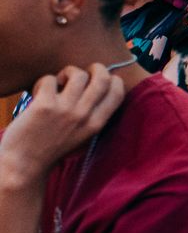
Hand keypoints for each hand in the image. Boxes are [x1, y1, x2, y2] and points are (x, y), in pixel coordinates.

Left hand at [0, 64, 126, 188]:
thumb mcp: (82, 136)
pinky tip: (38, 93)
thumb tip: (95, 87)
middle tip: (82, 73)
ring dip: (67, 73)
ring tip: (58, 84)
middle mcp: (84, 116)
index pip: (118, 92)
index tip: (101, 80)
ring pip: (77, 74)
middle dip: (95, 68)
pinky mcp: (44, 105)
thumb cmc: (51, 149)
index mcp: (96, 124)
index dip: (113, 79)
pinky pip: (49, 79)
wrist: (24, 164)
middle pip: (103, 77)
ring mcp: (65, 110)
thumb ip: (92, 116)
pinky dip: (43, 82)